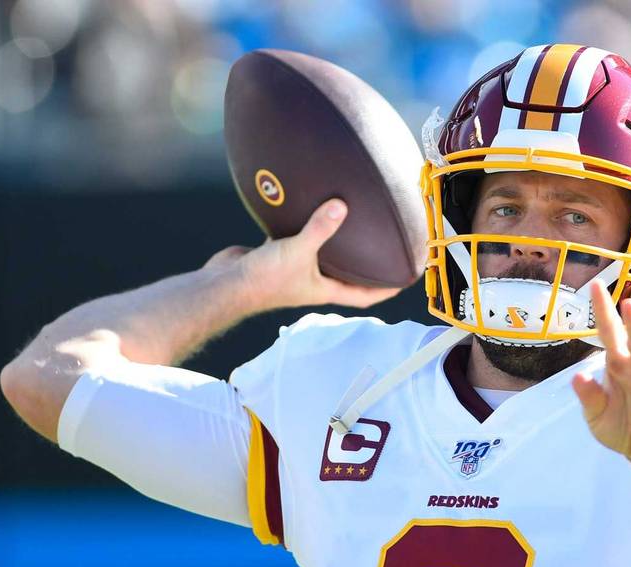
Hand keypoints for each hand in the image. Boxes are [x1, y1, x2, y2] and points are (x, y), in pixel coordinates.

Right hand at [203, 199, 400, 309]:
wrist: (224, 284)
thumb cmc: (263, 280)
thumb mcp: (298, 251)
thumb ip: (320, 229)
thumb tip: (341, 206)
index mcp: (325, 290)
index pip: (366, 295)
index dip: (387, 290)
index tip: (406, 278)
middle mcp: (314, 282)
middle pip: (347, 274)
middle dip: (365, 263)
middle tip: (385, 245)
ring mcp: (295, 269)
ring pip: (322, 255)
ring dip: (335, 242)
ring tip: (353, 222)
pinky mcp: (278, 255)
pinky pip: (298, 239)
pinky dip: (306, 226)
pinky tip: (311, 207)